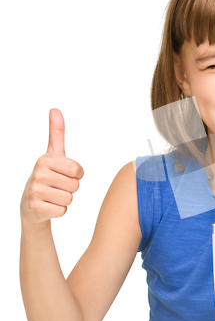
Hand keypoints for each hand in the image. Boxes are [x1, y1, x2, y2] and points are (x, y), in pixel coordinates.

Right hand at [20, 109, 84, 224]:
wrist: (31, 202)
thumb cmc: (48, 175)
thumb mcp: (53, 154)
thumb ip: (56, 132)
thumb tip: (55, 109)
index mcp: (45, 159)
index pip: (78, 170)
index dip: (76, 174)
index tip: (65, 173)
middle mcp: (37, 174)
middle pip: (75, 185)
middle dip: (71, 187)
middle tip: (58, 186)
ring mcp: (35, 192)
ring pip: (70, 198)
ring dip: (65, 199)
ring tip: (53, 195)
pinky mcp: (36, 208)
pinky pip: (63, 211)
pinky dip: (59, 210)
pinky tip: (49, 205)